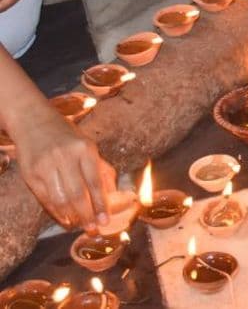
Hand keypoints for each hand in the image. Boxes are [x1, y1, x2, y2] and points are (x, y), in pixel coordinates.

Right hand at [11, 107, 115, 231]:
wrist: (33, 122)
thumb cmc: (66, 136)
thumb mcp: (88, 145)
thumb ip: (101, 168)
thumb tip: (113, 194)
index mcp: (84, 149)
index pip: (94, 182)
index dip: (100, 204)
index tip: (105, 220)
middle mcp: (64, 157)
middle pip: (77, 194)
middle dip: (86, 214)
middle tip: (92, 228)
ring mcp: (45, 166)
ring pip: (60, 199)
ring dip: (70, 216)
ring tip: (78, 225)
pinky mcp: (30, 174)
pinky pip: (45, 199)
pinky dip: (55, 212)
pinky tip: (64, 218)